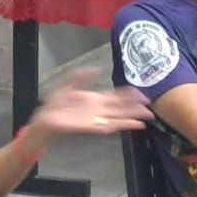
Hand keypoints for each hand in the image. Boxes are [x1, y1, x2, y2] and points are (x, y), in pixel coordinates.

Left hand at [31, 70, 151, 136]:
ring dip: (133, 116)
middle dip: (136, 106)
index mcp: (96, 99)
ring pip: (120, 117)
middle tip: (150, 105)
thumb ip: (82, 77)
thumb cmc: (56, 104)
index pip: (117, 97)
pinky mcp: (92, 127)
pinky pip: (110, 126)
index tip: (141, 93)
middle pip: (122, 108)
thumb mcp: (69, 86)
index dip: (129, 95)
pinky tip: (133, 124)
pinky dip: (123, 125)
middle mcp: (99, 110)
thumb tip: (96, 69)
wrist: (46, 118)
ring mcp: (97, 119)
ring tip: (147, 116)